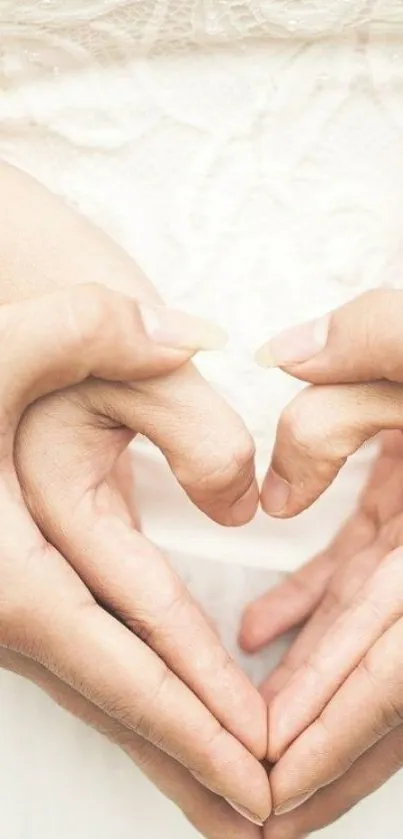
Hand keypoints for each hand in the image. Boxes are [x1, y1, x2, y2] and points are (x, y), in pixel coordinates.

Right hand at [0, 162, 270, 827]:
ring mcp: (3, 602)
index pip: (123, 661)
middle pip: (111, 701)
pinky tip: (176, 707)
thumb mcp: (21, 337)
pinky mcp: (17, 587)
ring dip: (168, 737)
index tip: (260, 764)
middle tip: (261, 808)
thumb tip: (211, 411)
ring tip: (230, 784)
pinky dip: (140, 692)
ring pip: (99, 689)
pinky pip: (88, 656)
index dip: (198, 717)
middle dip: (190, 758)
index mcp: (4, 563)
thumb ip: (112, 341)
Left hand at [241, 289, 402, 833]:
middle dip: (321, 756)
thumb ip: (347, 383)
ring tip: (244, 733)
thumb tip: (272, 491)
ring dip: (310, 697)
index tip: (267, 783)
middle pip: (383, 689)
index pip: (392, 669)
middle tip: (250, 807)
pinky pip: (358, 591)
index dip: (331, 734)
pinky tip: (256, 632)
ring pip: (366, 647)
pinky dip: (309, 617)